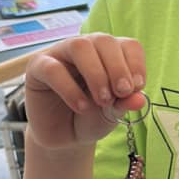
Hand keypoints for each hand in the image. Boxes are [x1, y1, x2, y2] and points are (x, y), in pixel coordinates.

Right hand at [24, 34, 146, 148]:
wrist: (65, 138)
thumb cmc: (92, 118)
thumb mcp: (113, 113)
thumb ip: (125, 103)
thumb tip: (140, 99)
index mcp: (109, 54)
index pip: (127, 45)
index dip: (135, 64)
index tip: (138, 88)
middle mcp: (86, 48)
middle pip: (104, 41)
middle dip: (117, 67)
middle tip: (121, 93)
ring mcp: (60, 54)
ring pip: (79, 46)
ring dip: (96, 73)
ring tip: (102, 100)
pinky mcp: (38, 68)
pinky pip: (53, 69)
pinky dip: (70, 89)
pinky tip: (82, 107)